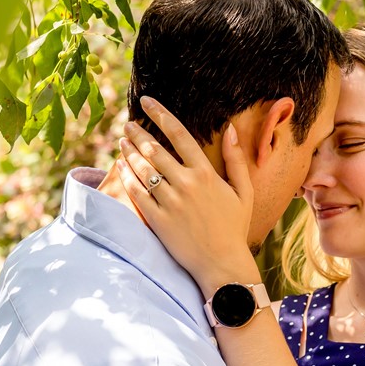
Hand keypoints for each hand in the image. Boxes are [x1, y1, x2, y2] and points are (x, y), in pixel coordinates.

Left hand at [117, 97, 258, 293]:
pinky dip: (126, 177)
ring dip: (129, 151)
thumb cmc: (234, 227)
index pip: (179, 134)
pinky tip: (121, 166)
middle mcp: (185, 184)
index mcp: (206, 173)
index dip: (160, 114)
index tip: (146, 102)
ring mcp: (169, 202)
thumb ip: (236, 159)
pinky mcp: (157, 220)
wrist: (222, 264)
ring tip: (121, 141)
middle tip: (127, 123)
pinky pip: (136, 193)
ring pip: (142, 169)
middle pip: (154, 149)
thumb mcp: (244, 191)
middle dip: (138, 132)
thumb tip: (230, 129)